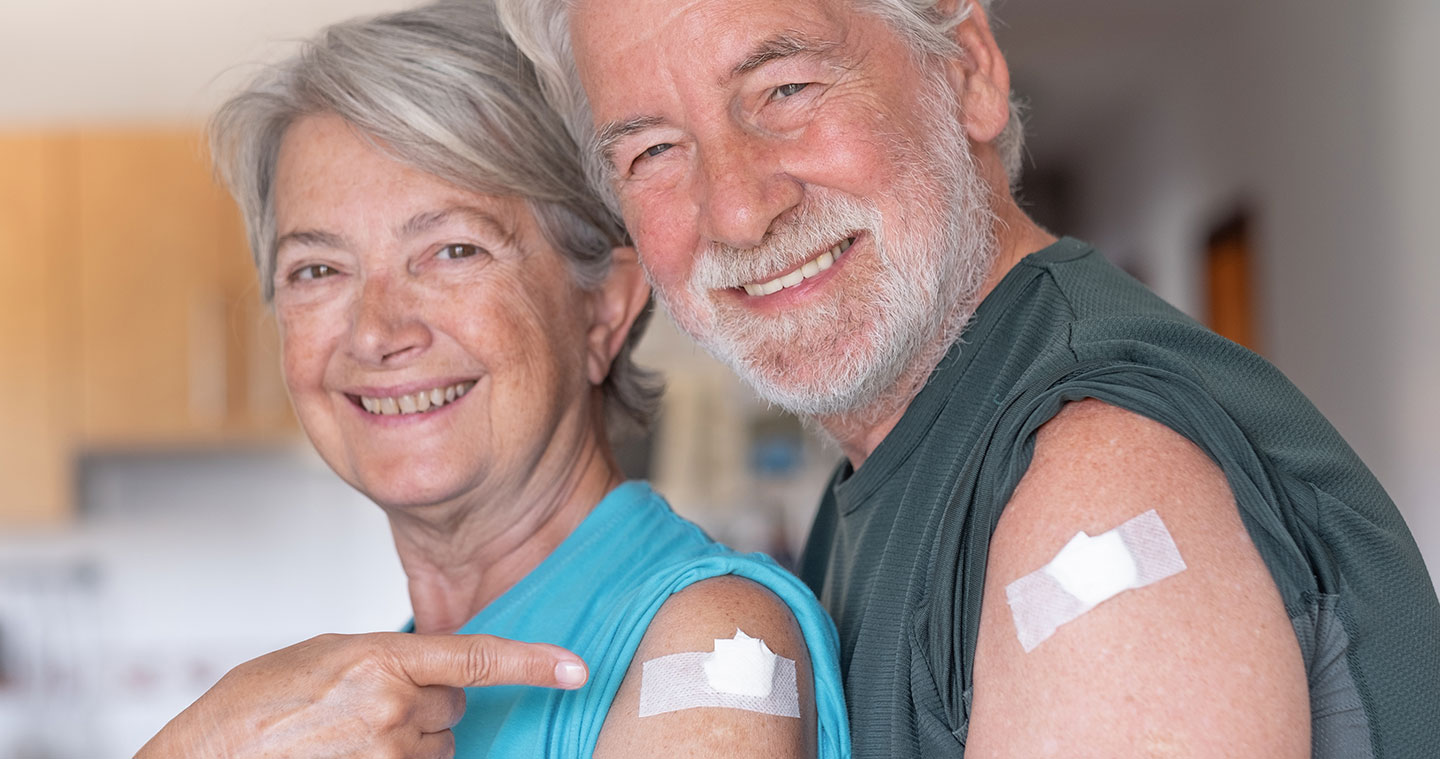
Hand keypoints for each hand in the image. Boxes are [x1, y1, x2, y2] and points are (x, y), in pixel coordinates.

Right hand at [136, 631, 587, 758]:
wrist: (206, 758)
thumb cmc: (250, 708)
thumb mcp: (322, 657)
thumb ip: (384, 659)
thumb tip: (429, 674)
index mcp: (380, 660)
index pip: (478, 657)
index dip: (534, 662)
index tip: (576, 668)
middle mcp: (393, 709)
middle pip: (453, 708)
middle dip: (424, 708)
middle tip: (363, 712)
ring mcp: (389, 757)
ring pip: (438, 748)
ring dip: (409, 745)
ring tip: (345, 741)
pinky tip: (352, 755)